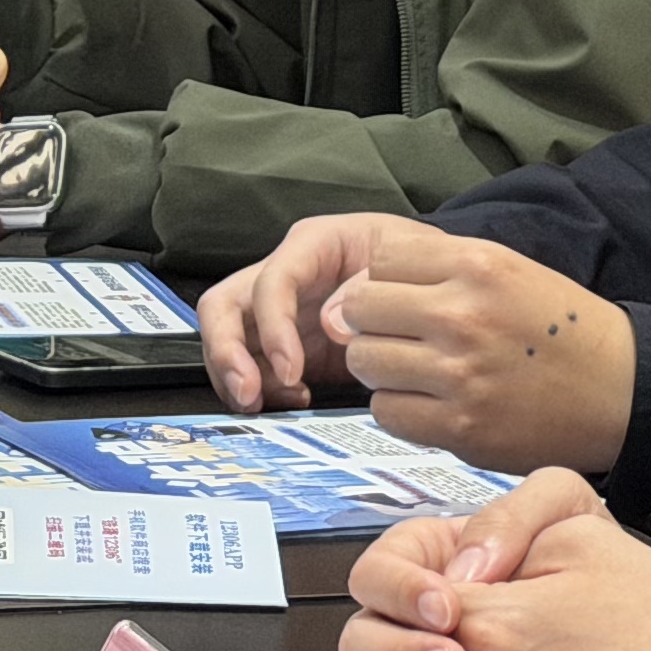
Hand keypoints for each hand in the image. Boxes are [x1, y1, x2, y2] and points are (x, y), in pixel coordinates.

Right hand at [199, 211, 441, 411]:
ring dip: (233, 376)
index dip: (273, 327)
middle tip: (247, 394)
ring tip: (264, 404)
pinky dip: (260, 389)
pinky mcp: (284, 344)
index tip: (291, 371)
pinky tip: (292, 401)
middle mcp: (283, 276)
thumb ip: (368, 287)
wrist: (428, 281)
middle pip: (222, 306)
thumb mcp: (407, 259)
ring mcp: (278, 312)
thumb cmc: (414, 260)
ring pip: (226, 338)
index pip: (271, 282)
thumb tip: (331, 325)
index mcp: (311, 245)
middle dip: (225, 352)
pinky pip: (251, 366)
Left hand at [326, 231, 634, 474]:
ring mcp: (460, 376)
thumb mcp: (506, 268)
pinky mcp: (461, 429)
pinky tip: (429, 401)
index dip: (384, 278)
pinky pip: (386, 412)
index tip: (404, 295)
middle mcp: (463, 316)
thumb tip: (352, 288)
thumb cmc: (560, 327)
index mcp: (477, 266)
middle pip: (358, 310)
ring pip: (363, 362)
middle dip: (370, 322)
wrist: (620, 391)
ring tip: (415, 369)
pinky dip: (399, 408)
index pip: (380, 260)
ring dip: (381, 367)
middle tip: (400, 335)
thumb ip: (435, 267)